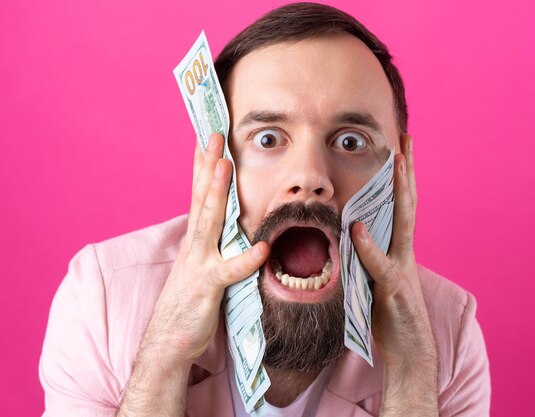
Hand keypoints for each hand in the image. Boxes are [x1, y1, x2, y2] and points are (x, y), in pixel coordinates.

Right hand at [143, 133, 269, 367]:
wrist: (168, 341)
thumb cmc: (189, 302)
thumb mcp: (202, 266)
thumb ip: (215, 244)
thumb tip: (231, 225)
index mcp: (196, 239)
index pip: (198, 195)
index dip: (202, 167)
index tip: (206, 139)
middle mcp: (194, 245)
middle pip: (202, 198)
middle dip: (208, 165)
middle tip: (214, 135)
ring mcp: (198, 264)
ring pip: (209, 222)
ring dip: (217, 194)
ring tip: (226, 166)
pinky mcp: (207, 287)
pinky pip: (228, 272)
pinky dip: (244, 260)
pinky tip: (260, 247)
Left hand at [351, 134, 437, 415]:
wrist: (409, 352)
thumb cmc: (389, 316)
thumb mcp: (375, 279)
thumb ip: (367, 256)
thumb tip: (350, 235)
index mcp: (398, 249)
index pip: (401, 206)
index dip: (400, 177)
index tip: (399, 148)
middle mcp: (403, 252)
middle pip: (408, 203)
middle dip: (406, 170)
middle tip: (406, 139)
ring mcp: (401, 268)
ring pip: (402, 224)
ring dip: (399, 193)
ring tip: (396, 162)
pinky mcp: (392, 290)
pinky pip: (379, 265)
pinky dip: (368, 247)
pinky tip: (358, 228)